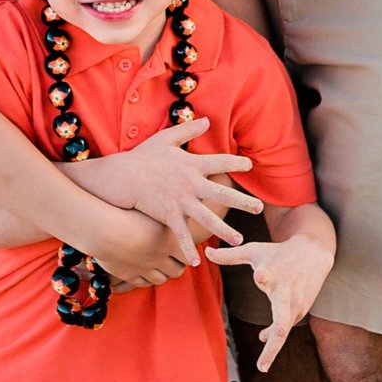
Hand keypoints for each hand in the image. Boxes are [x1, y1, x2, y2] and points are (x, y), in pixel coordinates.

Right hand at [85, 204, 194, 291]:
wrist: (102, 226)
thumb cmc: (125, 211)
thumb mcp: (151, 213)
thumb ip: (165, 219)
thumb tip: (178, 217)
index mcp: (169, 240)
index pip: (189, 257)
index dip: (188, 255)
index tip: (183, 250)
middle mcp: (160, 257)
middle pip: (177, 271)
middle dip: (176, 267)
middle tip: (171, 259)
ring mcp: (145, 268)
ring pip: (161, 280)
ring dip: (161, 274)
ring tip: (157, 265)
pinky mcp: (129, 275)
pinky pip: (143, 283)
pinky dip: (146, 278)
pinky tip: (143, 270)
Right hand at [87, 120, 256, 261]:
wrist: (123, 177)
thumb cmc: (144, 156)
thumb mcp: (166, 138)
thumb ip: (188, 130)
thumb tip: (207, 120)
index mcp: (192, 164)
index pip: (220, 162)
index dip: (236, 163)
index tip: (249, 165)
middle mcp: (191, 184)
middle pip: (222, 194)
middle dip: (242, 202)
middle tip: (259, 208)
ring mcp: (181, 202)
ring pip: (207, 219)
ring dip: (224, 230)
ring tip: (238, 240)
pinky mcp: (168, 216)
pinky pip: (181, 235)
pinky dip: (188, 249)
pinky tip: (196, 262)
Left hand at [208, 223, 331, 368]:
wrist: (314, 252)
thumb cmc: (278, 252)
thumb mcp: (254, 251)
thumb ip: (229, 256)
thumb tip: (206, 252)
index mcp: (274, 274)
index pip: (269, 277)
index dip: (264, 277)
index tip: (260, 276)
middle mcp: (286, 293)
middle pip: (282, 324)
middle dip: (273, 346)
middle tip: (262, 366)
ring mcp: (296, 305)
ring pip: (283, 331)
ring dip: (272, 348)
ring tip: (262, 365)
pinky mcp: (301, 310)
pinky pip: (285, 327)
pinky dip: (274, 336)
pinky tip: (263, 338)